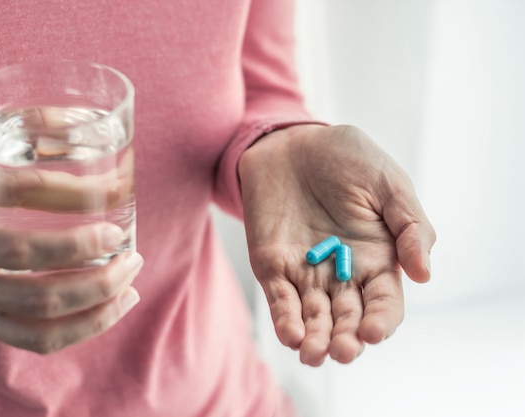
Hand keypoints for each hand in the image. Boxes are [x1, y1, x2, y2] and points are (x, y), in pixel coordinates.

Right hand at [0, 161, 142, 353]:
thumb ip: (14, 147)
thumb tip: (78, 121)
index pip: (15, 194)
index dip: (69, 191)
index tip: (117, 191)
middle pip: (30, 273)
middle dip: (92, 266)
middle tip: (129, 249)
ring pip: (39, 317)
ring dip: (97, 302)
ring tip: (131, 279)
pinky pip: (37, 340)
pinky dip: (84, 329)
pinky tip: (115, 307)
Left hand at [239, 124, 434, 364]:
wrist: (292, 142)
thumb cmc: (347, 159)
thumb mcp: (389, 183)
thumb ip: (410, 226)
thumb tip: (424, 274)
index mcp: (376, 259)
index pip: (383, 302)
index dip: (381, 320)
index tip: (374, 332)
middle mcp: (342, 274)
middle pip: (347, 318)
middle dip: (345, 338)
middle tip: (343, 350)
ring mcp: (305, 272)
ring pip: (312, 317)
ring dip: (314, 339)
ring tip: (314, 353)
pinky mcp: (273, 266)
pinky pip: (280, 299)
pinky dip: (285, 319)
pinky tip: (291, 335)